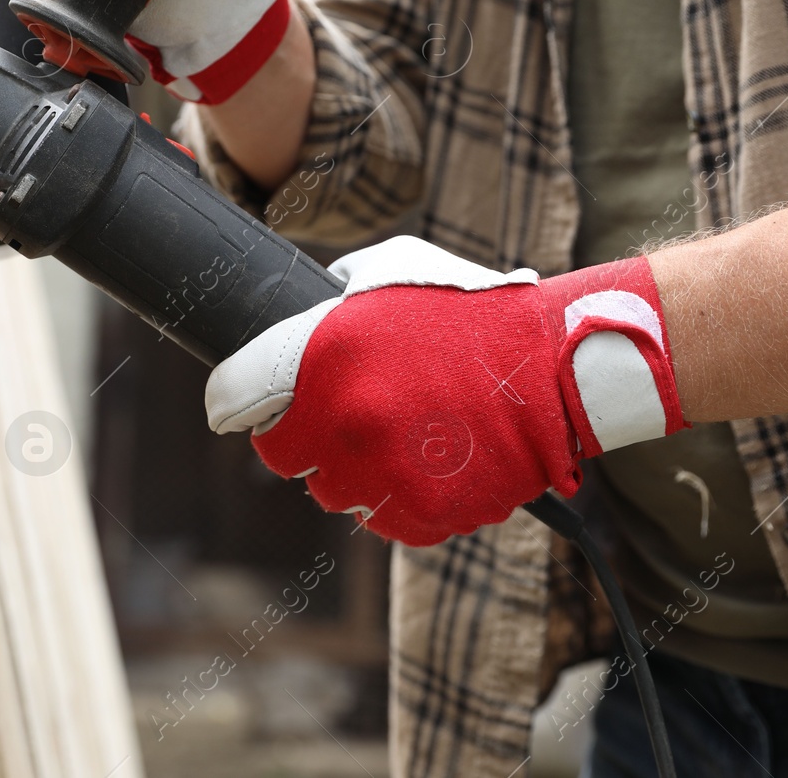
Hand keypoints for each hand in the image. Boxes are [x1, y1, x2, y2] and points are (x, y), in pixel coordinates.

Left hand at [204, 238, 688, 545]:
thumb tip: (306, 304)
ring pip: (332, 491)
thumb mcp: (391, 270)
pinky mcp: (419, 514)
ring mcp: (380, 474)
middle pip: (280, 455)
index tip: (240, 404)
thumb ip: (334, 291)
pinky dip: (400, 495)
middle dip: (304, 436)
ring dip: (353, 468)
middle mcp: (341, 419)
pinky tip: (430, 459)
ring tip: (401, 432)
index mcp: (320, 353)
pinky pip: (383, 517)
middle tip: (340, 415)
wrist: (556, 367)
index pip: (231, 396)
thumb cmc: (472, 311)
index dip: (233, 400)